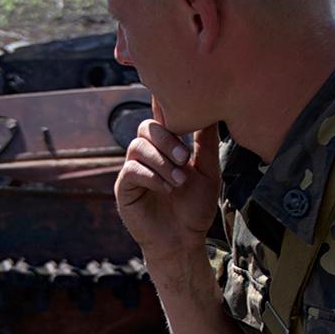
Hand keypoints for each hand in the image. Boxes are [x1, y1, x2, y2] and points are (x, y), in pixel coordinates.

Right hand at [115, 116, 219, 256]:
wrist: (183, 240)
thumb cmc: (195, 208)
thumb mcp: (208, 173)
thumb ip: (206, 144)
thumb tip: (210, 112)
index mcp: (167, 147)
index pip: (161, 118)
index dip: (161, 103)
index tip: (171, 93)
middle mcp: (148, 155)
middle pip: (146, 127)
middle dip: (167, 140)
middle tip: (184, 158)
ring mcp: (134, 170)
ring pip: (138, 147)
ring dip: (161, 162)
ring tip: (179, 182)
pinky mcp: (124, 188)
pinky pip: (132, 170)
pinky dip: (152, 177)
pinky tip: (167, 189)